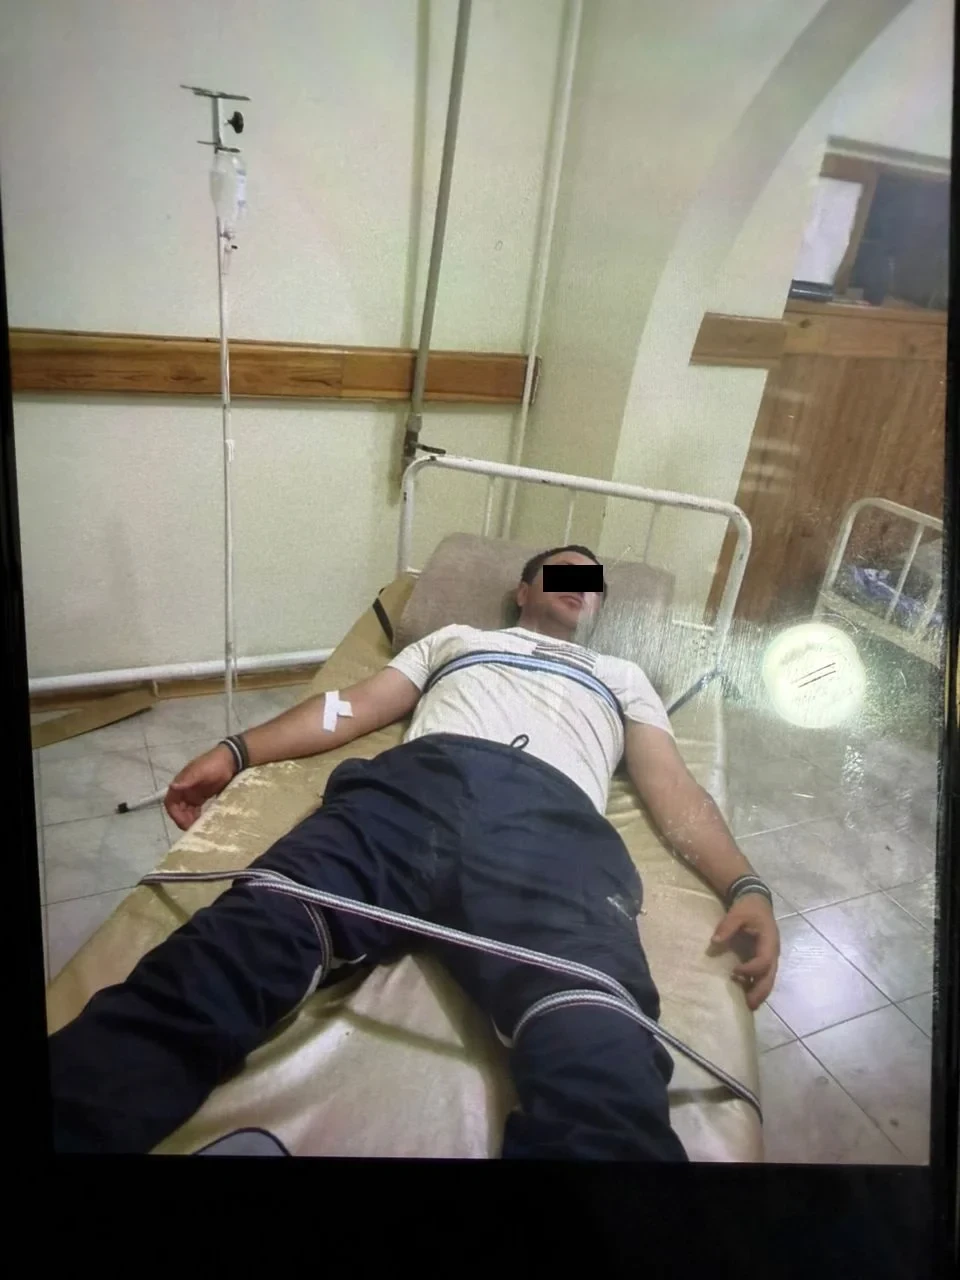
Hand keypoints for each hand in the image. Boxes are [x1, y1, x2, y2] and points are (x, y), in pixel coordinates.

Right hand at [164, 745, 236, 830]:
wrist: (231, 760)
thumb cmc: (214, 764)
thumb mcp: (201, 771)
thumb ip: (188, 779)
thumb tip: (173, 787)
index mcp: (181, 783)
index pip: (170, 802)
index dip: (174, 814)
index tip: (183, 823)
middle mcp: (184, 790)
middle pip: (178, 809)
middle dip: (183, 819)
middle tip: (193, 829)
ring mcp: (193, 794)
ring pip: (186, 811)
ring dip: (189, 820)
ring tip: (199, 827)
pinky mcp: (202, 797)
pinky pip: (195, 810)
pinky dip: (197, 816)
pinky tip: (203, 822)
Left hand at [710, 893, 780, 1010]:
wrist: (756, 901)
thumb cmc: (748, 907)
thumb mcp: (737, 913)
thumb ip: (727, 926)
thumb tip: (714, 941)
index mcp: (769, 941)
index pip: (764, 961)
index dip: (751, 969)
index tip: (735, 972)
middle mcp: (773, 952)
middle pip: (770, 976)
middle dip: (761, 991)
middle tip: (749, 1005)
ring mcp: (770, 956)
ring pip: (768, 979)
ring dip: (759, 992)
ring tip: (748, 1005)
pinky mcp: (764, 958)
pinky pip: (763, 975)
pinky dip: (756, 985)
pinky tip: (746, 994)